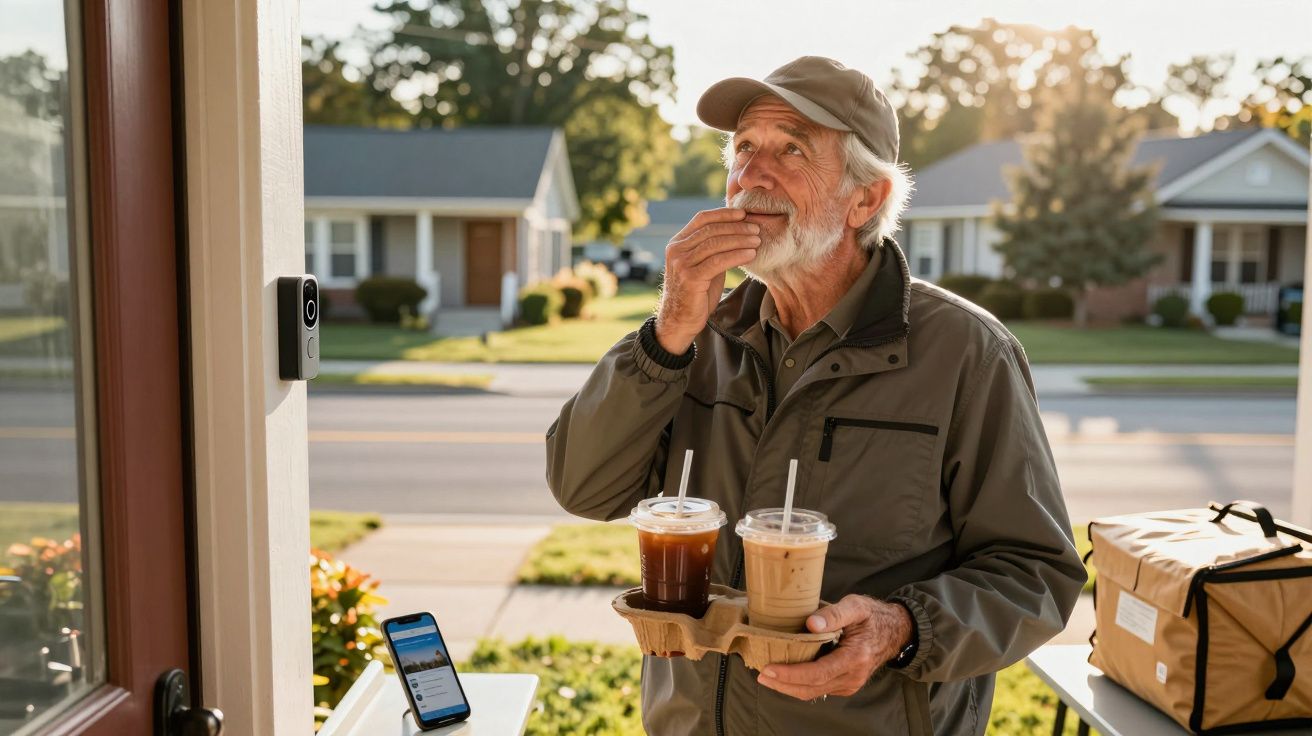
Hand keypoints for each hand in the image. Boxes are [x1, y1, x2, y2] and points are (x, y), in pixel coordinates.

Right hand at [654, 208, 759, 353]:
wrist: (679, 321)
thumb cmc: (695, 293)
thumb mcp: (702, 265)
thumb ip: (712, 249)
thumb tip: (737, 231)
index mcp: (678, 243)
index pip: (702, 219)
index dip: (724, 214)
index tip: (744, 214)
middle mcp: (676, 250)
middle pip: (711, 229)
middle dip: (736, 227)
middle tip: (756, 229)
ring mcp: (681, 263)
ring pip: (715, 243)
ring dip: (740, 240)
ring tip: (757, 240)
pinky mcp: (690, 277)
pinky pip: (718, 261)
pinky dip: (737, 255)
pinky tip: (750, 254)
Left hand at [757, 595, 912, 700]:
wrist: (895, 631)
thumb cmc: (872, 615)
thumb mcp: (856, 606)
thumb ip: (834, 613)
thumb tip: (810, 623)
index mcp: (855, 658)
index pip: (817, 673)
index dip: (790, 674)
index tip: (768, 669)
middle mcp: (852, 676)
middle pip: (811, 688)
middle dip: (783, 684)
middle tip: (761, 674)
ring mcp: (850, 684)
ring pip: (814, 692)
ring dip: (789, 686)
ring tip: (767, 675)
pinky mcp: (846, 685)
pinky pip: (819, 689)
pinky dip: (800, 684)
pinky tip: (786, 674)